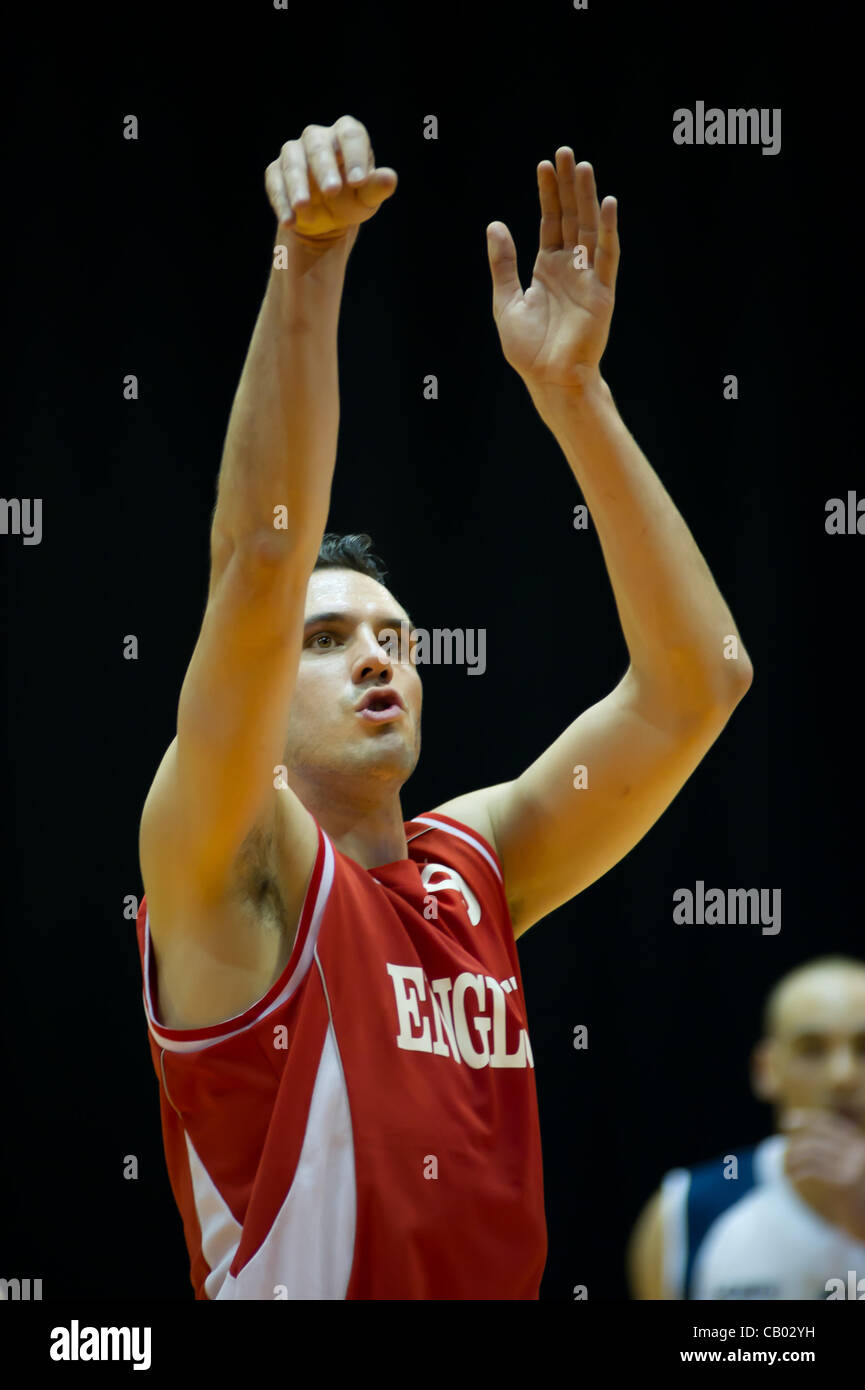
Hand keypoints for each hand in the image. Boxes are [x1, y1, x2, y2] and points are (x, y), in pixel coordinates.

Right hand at [265, 115, 396, 247]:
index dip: (354, 156)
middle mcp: (318, 137)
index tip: (358, 182)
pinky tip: (289, 220)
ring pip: (293, 161)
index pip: (350, 135)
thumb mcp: (366, 198)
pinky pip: (275, 181)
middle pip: (318, 146)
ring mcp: (294, 152)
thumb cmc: (352, 199)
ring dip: (297, 185)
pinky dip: (281, 201)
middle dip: (324, 169)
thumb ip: (377, 187)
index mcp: (346, 135)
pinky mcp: (276, 171)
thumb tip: (390, 178)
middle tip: (332, 192)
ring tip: (303, 208)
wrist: (325, 219)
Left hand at [487, 150, 618, 390]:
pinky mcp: (602, 291)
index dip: (548, 194)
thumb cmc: (529, 349)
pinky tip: (607, 204)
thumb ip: (503, 264)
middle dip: (569, 186)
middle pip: (570, 217)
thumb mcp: (506, 302)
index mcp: (547, 269)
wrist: (550, 379)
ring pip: (589, 229)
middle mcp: (570, 268)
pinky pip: (607, 255)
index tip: (545, 165)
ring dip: (588, 198)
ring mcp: (587, 277)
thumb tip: (495, 225)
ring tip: (583, 167)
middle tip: (566, 152)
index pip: (550, 222)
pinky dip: (607, 230)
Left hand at [783, 1108, 864, 1241]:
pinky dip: (799, 1171)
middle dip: (798, 1133)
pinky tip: (792, 1178)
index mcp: (861, 1145)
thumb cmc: (861, 1201)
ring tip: (787, 1167)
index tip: (789, 1119)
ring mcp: (853, 1166)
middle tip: (782, 1138)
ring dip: (795, 1157)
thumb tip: (809, 1142)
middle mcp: (858, 1152)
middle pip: (820, 1134)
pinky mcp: (846, 1184)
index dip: (808, 1118)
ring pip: (813, 1151)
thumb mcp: (855, 1171)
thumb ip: (839, 1154)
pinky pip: (814, 1169)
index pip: (831, 1122)